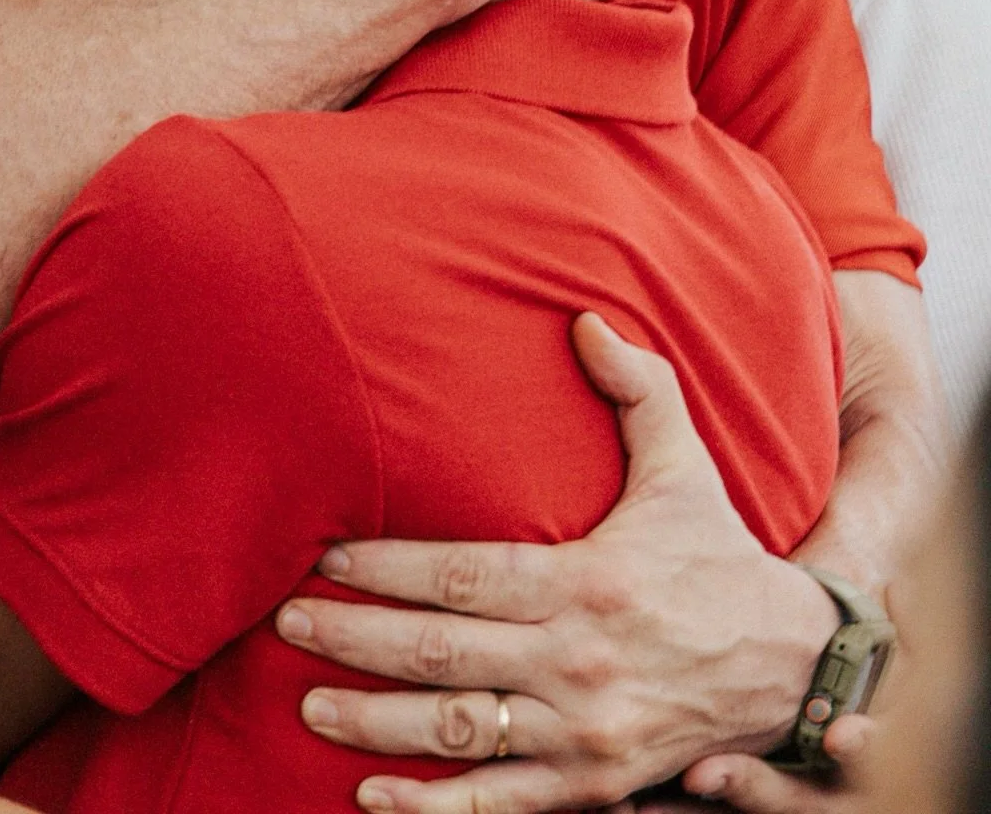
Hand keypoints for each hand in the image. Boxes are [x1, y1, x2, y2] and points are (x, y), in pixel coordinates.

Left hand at [278, 314, 839, 812]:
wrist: (795, 666)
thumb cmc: (720, 555)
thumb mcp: (686, 465)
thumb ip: (638, 389)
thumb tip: (585, 317)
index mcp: (591, 581)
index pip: (464, 577)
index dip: (387, 569)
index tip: (323, 558)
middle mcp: (581, 661)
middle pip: (444, 655)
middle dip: (356, 640)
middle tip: (286, 623)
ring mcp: (585, 733)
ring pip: (461, 733)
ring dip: (376, 724)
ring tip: (308, 705)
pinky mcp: (595, 786)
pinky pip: (504, 805)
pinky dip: (437, 809)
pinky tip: (374, 798)